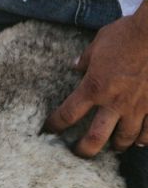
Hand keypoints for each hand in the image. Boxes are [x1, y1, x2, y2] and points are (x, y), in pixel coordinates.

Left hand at [44, 3, 147, 156]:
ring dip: (117, 146)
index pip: (68, 114)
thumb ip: (85, 59)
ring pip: (125, 138)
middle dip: (84, 150)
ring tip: (113, 148)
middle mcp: (114, 102)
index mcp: (94, 87)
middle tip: (79, 153)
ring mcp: (138, 107)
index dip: (55, 125)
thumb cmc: (126, 34)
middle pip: (95, 138)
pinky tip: (140, 141)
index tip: (49, 130)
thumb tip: (76, 66)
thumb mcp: (98, 44)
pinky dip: (144, 139)